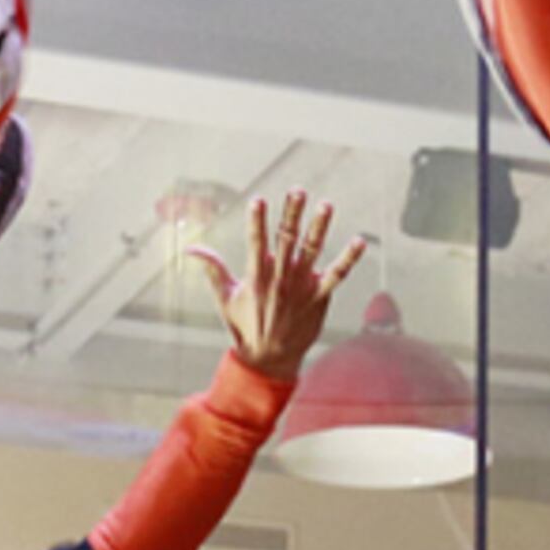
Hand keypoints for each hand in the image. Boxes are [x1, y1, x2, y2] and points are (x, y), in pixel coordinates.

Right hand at [187, 191, 366, 383]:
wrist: (269, 359)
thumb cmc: (245, 325)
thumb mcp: (225, 298)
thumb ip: (212, 269)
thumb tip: (189, 249)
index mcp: (256, 277)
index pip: (255, 243)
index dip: (257, 222)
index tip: (258, 200)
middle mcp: (280, 279)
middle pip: (286, 240)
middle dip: (292, 214)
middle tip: (298, 190)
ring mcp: (301, 287)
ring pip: (312, 252)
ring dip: (319, 228)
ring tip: (326, 206)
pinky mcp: (319, 297)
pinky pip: (337, 276)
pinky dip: (349, 259)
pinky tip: (360, 242)